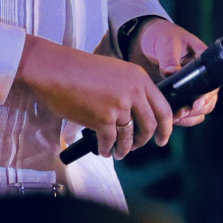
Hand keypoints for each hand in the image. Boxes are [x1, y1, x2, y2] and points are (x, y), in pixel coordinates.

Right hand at [16, 35, 171, 157]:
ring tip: (119, 152)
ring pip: (130, 136)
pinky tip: (104, 150)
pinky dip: (107, 149)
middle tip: (139, 146)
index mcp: (140, 79)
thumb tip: (137, 112)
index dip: (166, 127)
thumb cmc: (79, 70)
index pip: (163, 108)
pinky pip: (111, 141)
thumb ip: (131, 89)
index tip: (163, 138)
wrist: (55, 70)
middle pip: (150, 125)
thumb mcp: (116, 72)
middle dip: (145, 140)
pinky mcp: (103, 120)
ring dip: (125, 148)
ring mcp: (120, 107)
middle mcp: (135, 92)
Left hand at [126, 17, 216, 126]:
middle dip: (197, 110)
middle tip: (182, 113)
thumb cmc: (160, 35)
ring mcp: (187, 88)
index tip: (195, 104)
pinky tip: (167, 118)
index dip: (206, 97)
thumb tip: (171, 72)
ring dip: (188, 118)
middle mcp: (198, 77)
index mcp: (202, 62)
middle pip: (208, 101)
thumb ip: (169, 57)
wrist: (143, 39)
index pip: (212, 84)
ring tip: (174, 118)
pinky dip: (178, 118)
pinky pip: (182, 112)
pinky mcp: (175, 95)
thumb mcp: (166, 42)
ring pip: (197, 111)